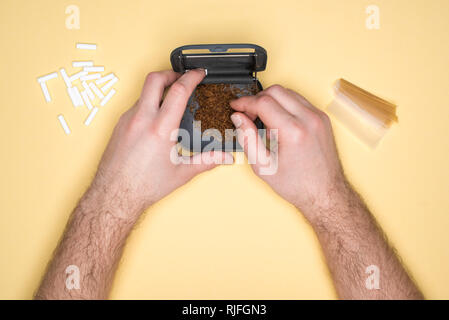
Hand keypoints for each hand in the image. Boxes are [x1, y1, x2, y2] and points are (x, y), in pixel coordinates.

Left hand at [90, 69, 232, 220]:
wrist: (114, 196)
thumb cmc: (143, 186)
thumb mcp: (181, 174)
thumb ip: (207, 161)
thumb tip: (226, 158)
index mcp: (160, 129)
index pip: (178, 91)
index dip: (191, 77)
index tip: (199, 73)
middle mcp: (141, 120)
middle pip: (155, 79)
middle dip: (171, 73)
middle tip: (182, 78)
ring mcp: (127, 121)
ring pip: (144, 93)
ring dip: (159, 90)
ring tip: (171, 101)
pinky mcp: (119, 126)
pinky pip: (136, 106)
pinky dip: (149, 104)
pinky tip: (156, 119)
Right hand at [230, 85, 345, 222]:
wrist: (324, 193)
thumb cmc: (298, 185)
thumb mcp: (263, 166)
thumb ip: (247, 138)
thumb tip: (238, 118)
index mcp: (293, 131)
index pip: (263, 102)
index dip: (244, 102)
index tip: (236, 106)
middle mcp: (309, 120)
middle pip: (276, 91)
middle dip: (257, 99)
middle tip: (247, 113)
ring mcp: (318, 117)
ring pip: (288, 92)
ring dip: (271, 100)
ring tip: (262, 119)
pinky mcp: (322, 118)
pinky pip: (299, 100)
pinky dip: (284, 104)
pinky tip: (277, 121)